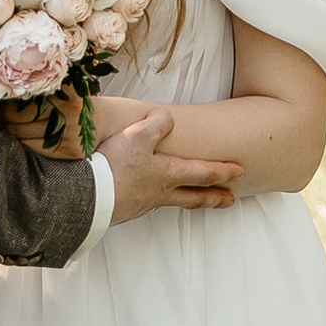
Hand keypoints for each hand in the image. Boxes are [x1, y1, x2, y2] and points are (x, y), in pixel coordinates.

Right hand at [99, 104, 239, 222]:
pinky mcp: (125, 209)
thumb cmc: (114, 168)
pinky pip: (149, 203)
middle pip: (195, 197)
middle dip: (215, 197)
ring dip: (189, 200)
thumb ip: (157, 123)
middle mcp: (160, 193)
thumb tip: (166, 116)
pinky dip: (159, 200)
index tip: (240, 172)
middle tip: (230, 199)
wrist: (86, 200)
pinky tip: (152, 197)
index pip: (204, 173)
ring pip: (173, 202)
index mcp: (168, 174)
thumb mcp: (137, 135)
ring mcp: (143, 204)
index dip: (223, 171)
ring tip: (194, 200)